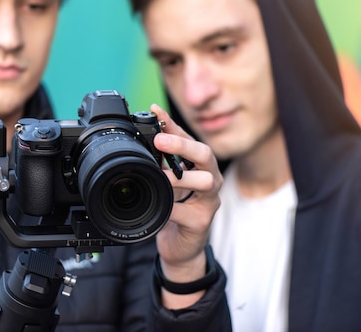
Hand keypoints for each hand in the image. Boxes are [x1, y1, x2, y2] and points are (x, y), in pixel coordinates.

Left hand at [151, 104, 222, 307]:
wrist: (181, 246)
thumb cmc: (176, 208)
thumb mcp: (168, 180)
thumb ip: (162, 157)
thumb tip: (148, 126)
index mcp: (201, 166)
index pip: (190, 139)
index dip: (173, 126)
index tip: (155, 113)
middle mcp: (211, 180)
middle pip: (206, 155)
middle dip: (183, 145)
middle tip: (159, 140)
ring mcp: (210, 201)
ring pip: (206, 181)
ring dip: (179, 177)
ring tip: (161, 177)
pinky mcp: (202, 222)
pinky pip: (186, 211)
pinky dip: (171, 207)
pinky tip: (160, 206)